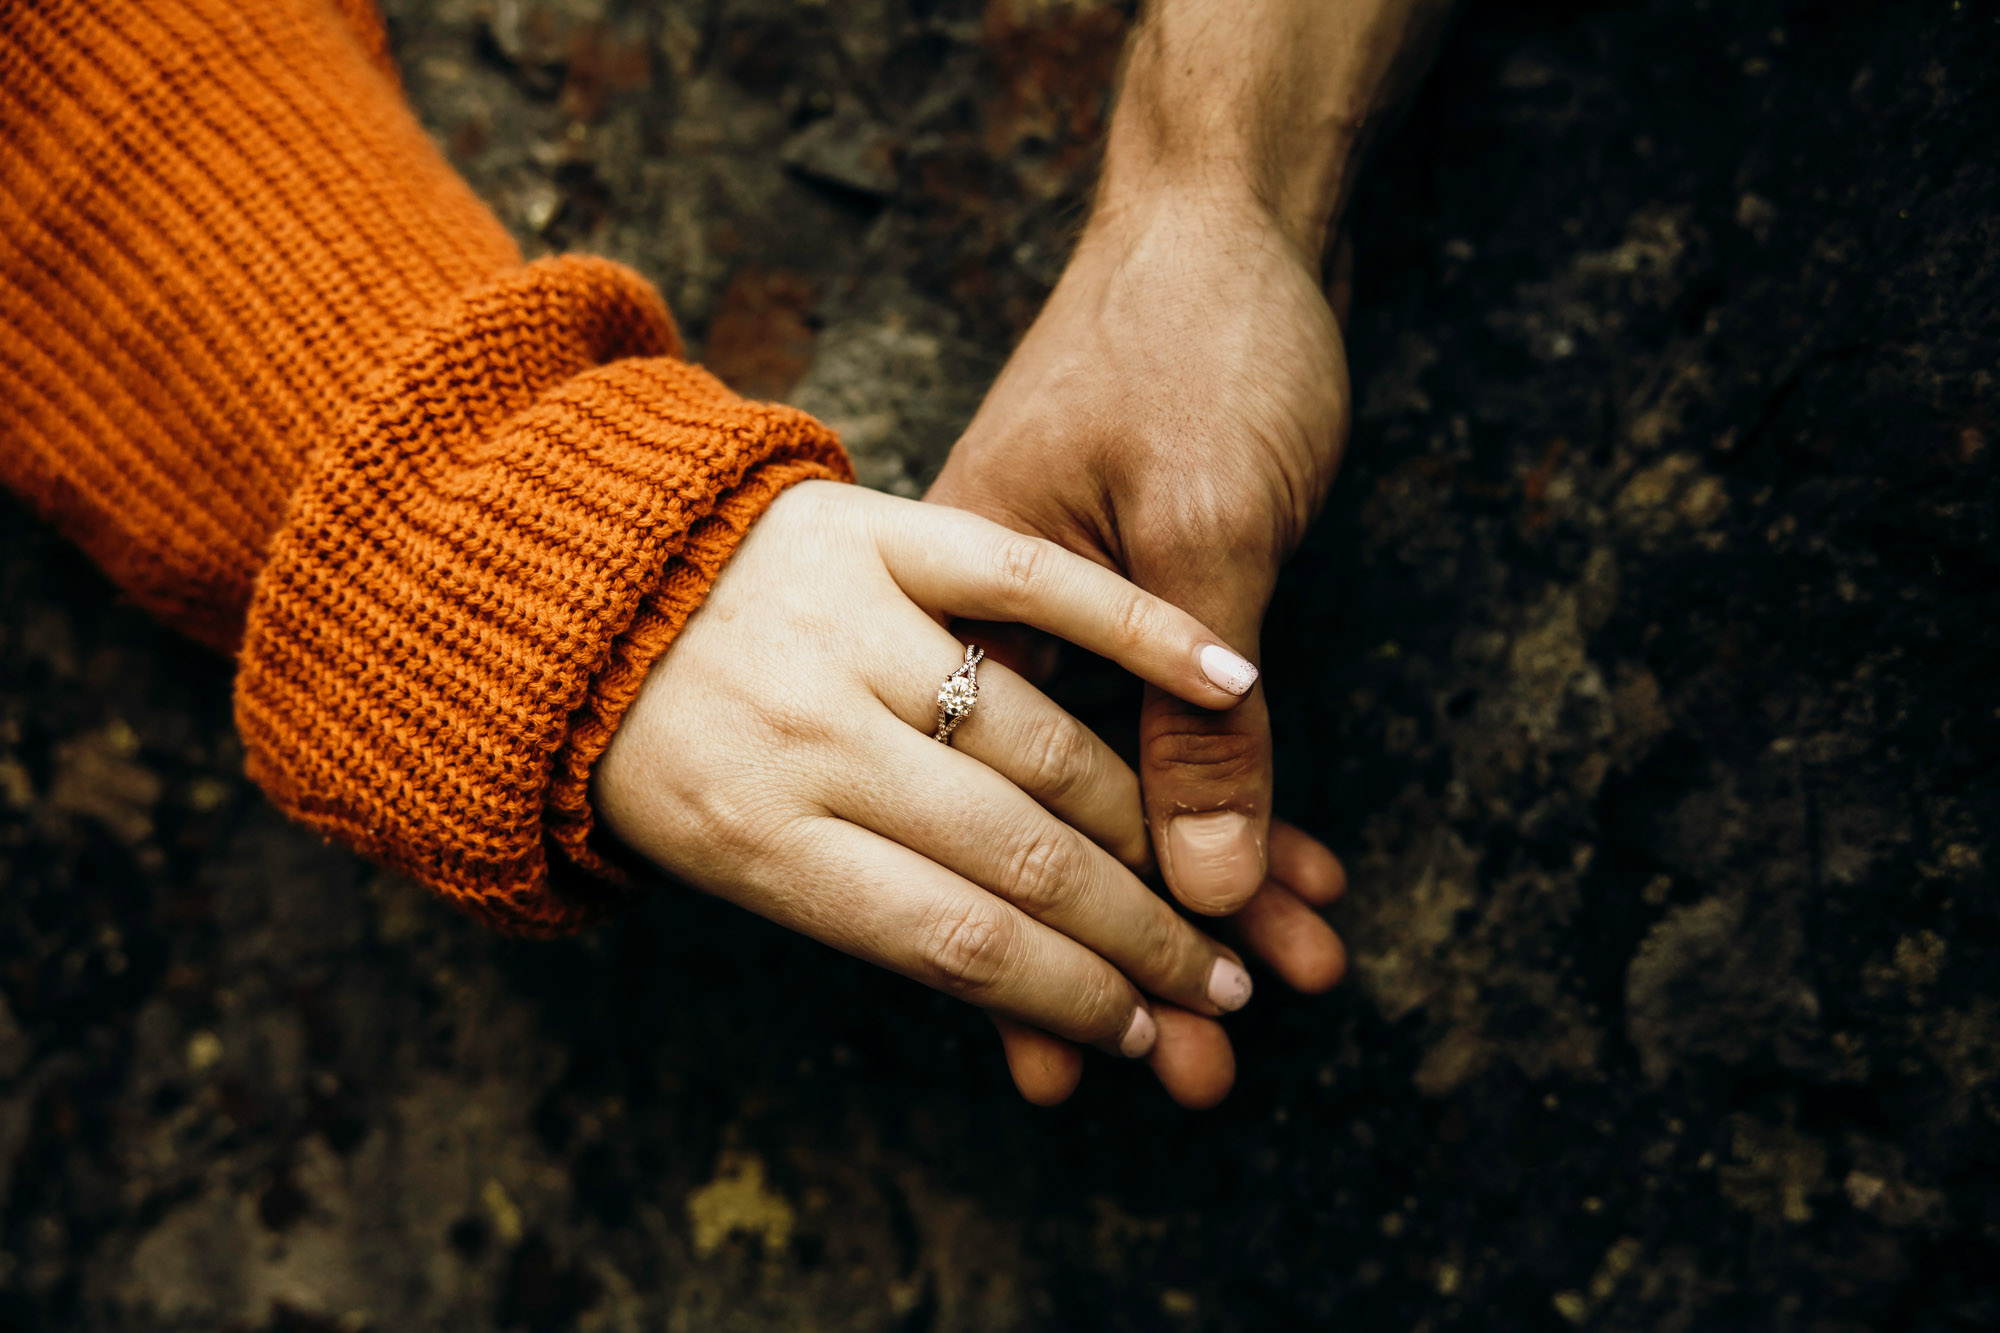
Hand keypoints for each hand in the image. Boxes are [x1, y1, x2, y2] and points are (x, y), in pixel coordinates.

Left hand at [594, 481, 1265, 1063]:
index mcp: (752, 837)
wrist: (568, 591)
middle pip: (1018, 856)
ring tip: (1229, 894)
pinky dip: (1140, 630)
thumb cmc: (660, 754)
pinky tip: (1232, 678)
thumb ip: (880, 919)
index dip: (1072, 1000)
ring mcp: (846, 624)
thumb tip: (1035, 1032)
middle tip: (1224, 988)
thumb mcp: (733, 862)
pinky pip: (1032, 582)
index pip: (954, 941)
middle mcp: (803, 732)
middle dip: (1142, 938)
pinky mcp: (877, 528)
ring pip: (1043, 742)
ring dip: (1156, 832)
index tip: (1150, 1034)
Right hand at [927, 192, 1353, 1105]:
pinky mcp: (1064, 604)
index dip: (1077, 927)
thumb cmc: (1203, 338)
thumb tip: (1198, 887)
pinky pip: (1097, 749)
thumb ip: (1199, 705)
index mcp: (956, 592)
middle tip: (1204, 1063)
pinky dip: (1153, 826)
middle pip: (1046, 825)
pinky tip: (1176, 918)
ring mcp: (997, 616)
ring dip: (1135, 915)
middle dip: (1125, 954)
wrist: (1222, 215)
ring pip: (1064, 806)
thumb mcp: (1209, 514)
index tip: (1137, 1034)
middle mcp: (957, 618)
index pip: (1016, 804)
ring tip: (1202, 1025)